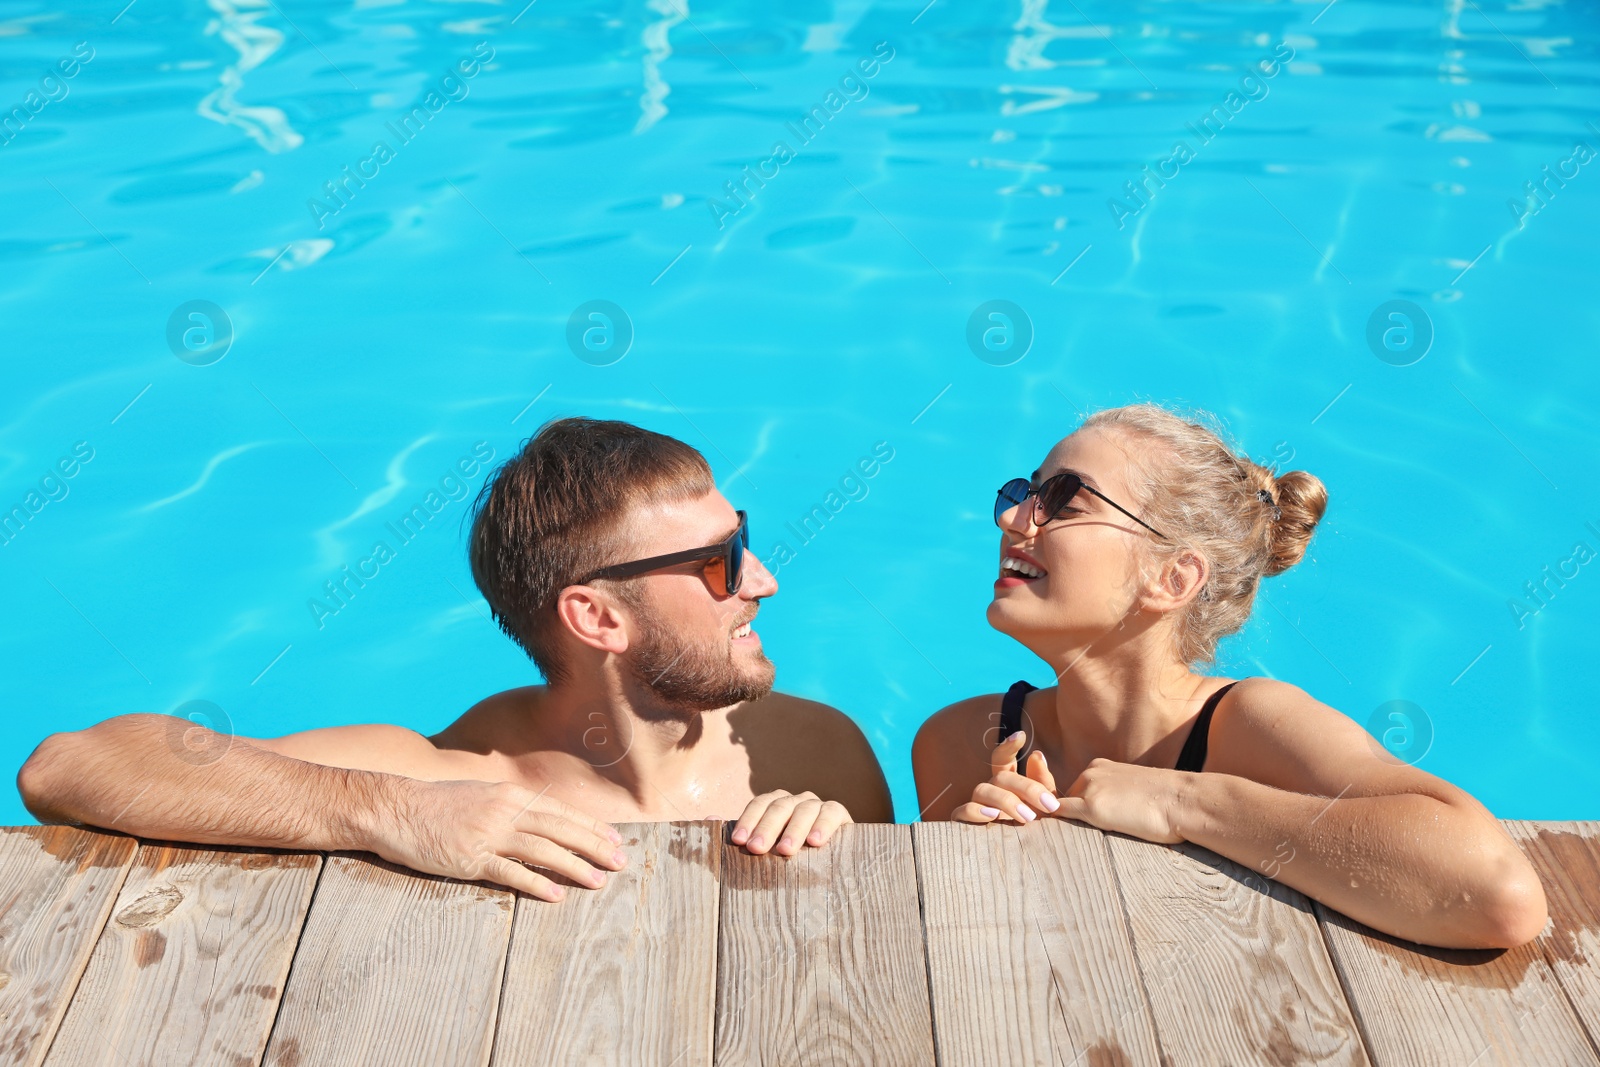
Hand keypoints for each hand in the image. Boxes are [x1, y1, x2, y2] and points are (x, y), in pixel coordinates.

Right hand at [369, 778, 628, 901]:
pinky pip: (511, 872)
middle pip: (561, 830)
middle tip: (621, 863)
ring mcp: (489, 834)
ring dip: (575, 866)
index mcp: (510, 795)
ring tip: (598, 881)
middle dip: (595, 846)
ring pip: (544, 850)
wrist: (393, 807)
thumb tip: (536, 820)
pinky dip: (537, 883)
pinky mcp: (471, 857)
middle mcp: (505, 810)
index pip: (561, 812)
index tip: (615, 840)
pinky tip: (557, 895)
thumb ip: (507, 807)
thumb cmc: (435, 804)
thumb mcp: (479, 796)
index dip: (591, 827)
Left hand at [729, 789, 850, 855]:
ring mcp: (817, 805)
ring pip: (804, 809)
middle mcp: (795, 801)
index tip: (738, 841)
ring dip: (794, 829)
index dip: (747, 821)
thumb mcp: (764, 845)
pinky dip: (823, 825)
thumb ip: (739, 833)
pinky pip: (831, 812)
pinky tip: (816, 841)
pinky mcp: (838, 814)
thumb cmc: (788, 855)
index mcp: (774, 804)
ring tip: (785, 850)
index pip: (759, 805)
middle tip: (757, 849)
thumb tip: (708, 819)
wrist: (830, 862)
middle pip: (779, 807)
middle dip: (766, 827)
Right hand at [952, 730, 1062, 823]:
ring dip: (1007, 801)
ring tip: (1027, 817)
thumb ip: (1043, 784)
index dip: (1008, 746)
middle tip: (1050, 806)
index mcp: (1006, 784)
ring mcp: (975, 806)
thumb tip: (1037, 754)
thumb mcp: (1044, 809)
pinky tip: (994, 817)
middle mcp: (988, 791)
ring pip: (983, 790)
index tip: (1021, 735)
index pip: (1002, 760)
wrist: (1022, 867)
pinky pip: (964, 810)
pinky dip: (978, 811)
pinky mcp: (962, 823)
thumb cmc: (1034, 833)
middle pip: (1001, 777)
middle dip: (1027, 788)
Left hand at [1055, 759, 1186, 843]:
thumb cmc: (1171, 802)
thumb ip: (1118, 796)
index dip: (1080, 807)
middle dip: (1073, 816)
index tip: (1093, 822)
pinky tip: (1057, 834)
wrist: (1185, 801)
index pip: (1079, 789)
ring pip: (1063, 808)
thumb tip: (1116, 813)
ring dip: (1067, 822)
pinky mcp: (1092, 808)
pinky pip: (1059, 813)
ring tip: (1089, 838)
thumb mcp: (1137, 791)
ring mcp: (1090, 789)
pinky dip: (1053, 822)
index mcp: (1102, 766)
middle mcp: (1091, 772)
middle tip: (1092, 833)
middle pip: (1068, 799)